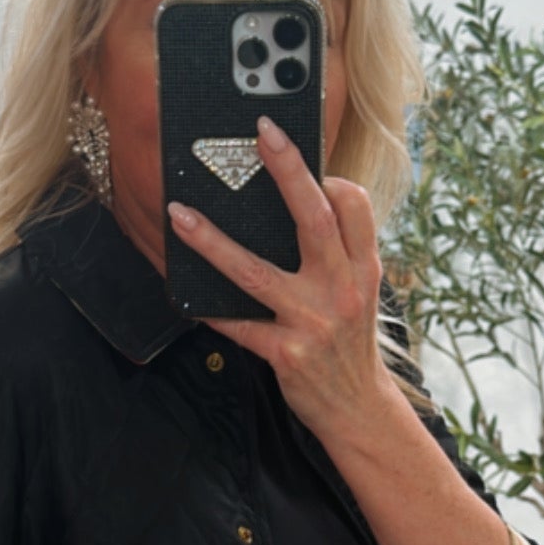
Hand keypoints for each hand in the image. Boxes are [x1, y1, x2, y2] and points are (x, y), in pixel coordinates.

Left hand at [166, 112, 391, 442]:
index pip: (355, 207)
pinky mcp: (287, 353)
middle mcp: (342, 289)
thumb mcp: (360, 293)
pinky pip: (238, 324)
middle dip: (288, 171)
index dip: (330, 179)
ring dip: (212, 242)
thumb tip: (299, 206)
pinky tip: (184, 295)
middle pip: (313, 218)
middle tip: (264, 135)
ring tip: (180, 215)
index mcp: (363, 269)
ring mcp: (313, 321)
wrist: (358, 409)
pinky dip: (209, 310)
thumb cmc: (350, 345)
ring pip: (255, 271)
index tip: (304, 160)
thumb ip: (338, 254)